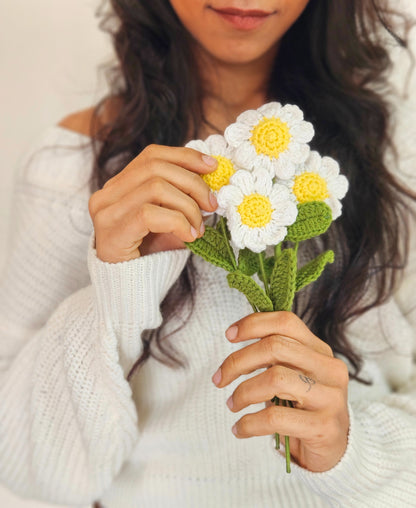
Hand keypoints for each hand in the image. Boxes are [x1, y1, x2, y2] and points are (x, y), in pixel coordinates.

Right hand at [88, 144, 217, 262]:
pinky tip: (189, 236)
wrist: (130, 292)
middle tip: (212, 205)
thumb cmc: (151, 255)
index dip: (185, 157)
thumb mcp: (169, 219)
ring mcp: (105, 213)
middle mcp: (106, 194)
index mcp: (119, 186)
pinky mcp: (111, 233)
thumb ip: (181, 197)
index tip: (212, 167)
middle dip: (193, 183)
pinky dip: (178, 222)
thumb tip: (212, 178)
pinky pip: (150, 214)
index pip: (151, 155)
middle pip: (155, 167)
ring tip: (199, 228)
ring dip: (188, 207)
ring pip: (156, 187)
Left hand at [212, 311, 349, 471]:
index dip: (253, 324)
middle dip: (238, 361)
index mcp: (319, 350)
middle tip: (219, 378)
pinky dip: (249, 423)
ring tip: (232, 404)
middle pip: (275, 347)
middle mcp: (329, 368)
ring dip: (243, 392)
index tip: (228, 335)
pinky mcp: (324, 426)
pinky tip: (239, 428)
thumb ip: (274, 356)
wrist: (333, 452)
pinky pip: (275, 418)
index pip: (286, 322)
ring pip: (275, 379)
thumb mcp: (292, 375)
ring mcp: (330, 397)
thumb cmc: (303, 407)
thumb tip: (234, 336)